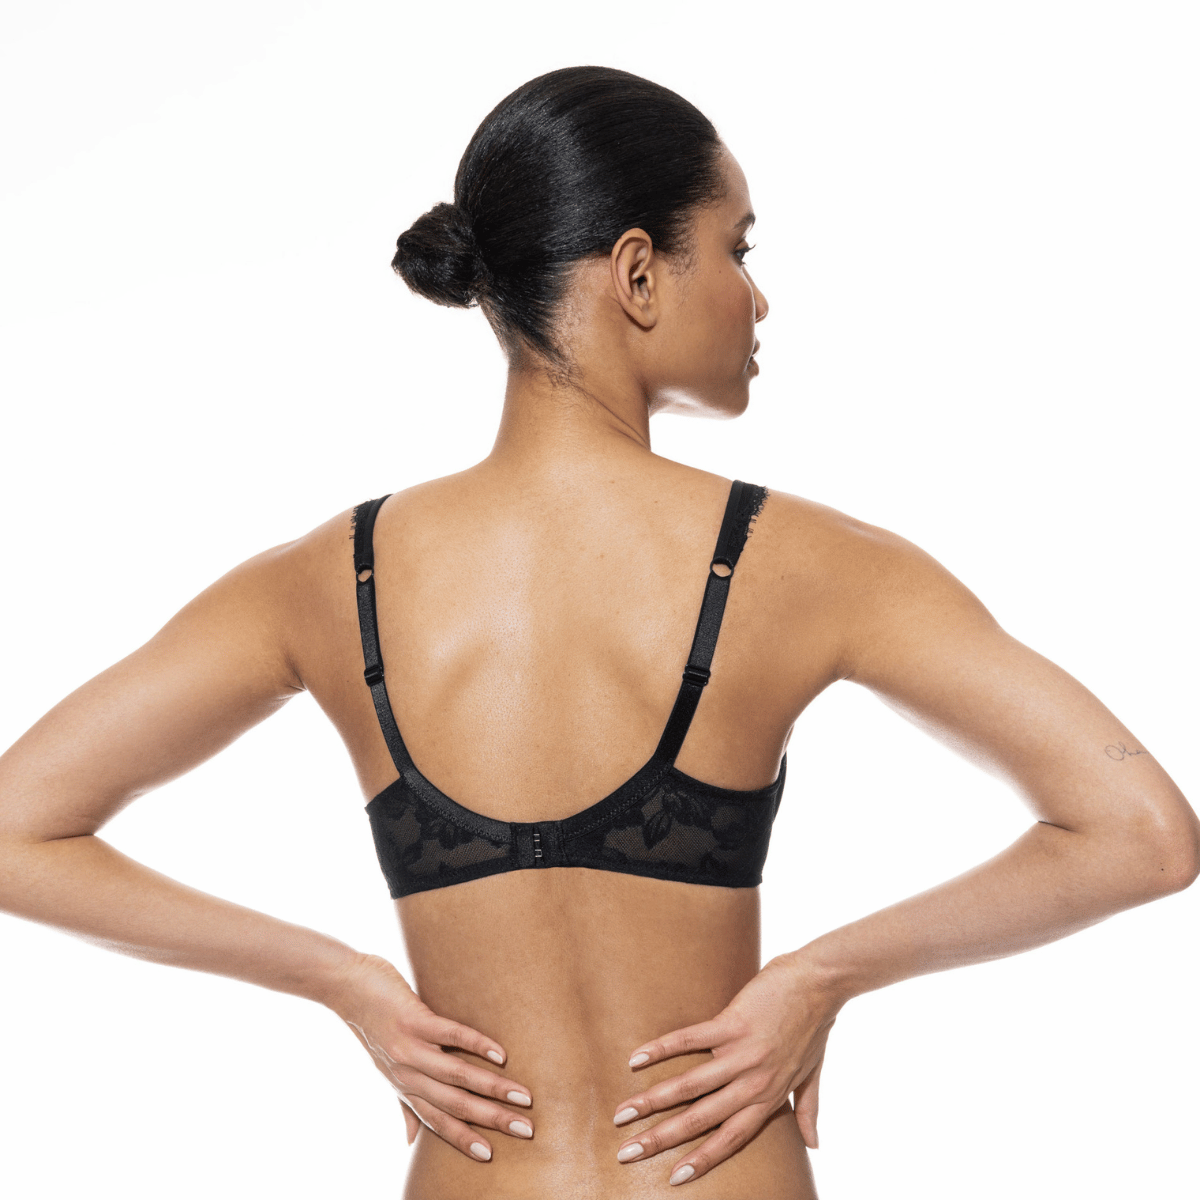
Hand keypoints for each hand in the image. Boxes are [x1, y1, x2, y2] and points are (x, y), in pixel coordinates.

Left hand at [326, 952, 534, 1161]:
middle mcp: (407, 1074)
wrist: (346, 987)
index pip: (438, 1121)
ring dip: (493, 1087)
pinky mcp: (413, 1019)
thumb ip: (404, 1104)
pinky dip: (476, 1045)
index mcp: (405, 1087)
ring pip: (456, 1074)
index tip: (492, 1155)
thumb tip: (410, 1142)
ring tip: (523, 1095)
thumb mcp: (386, 1070)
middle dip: (492, 1118)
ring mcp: (409, 1047)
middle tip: (526, 1129)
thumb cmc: (372, 1024)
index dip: (464, 1139)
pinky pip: (450, 1034)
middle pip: (454, 1103)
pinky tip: (500, 1054)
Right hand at [612, 953, 840, 1185]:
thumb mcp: (813, 1074)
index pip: (730, 1139)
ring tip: (622, 1113)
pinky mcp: (733, 1022)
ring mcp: (742, 1053)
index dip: (702, 1159)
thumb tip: (813, 1147)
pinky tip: (635, 1059)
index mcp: (769, 1097)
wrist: (820, 981)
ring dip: (652, 1100)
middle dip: (661, 1138)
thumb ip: (807, 1110)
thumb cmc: (815, 1025)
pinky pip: (690, 1039)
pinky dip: (662, 1049)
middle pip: (701, 1118)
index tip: (672, 1179)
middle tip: (626, 1152)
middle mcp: (753, 1082)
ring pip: (690, 1085)